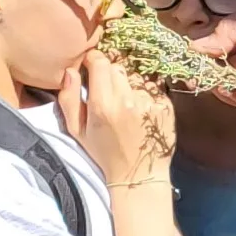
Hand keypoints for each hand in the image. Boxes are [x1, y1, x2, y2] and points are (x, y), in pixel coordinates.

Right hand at [63, 47, 174, 189]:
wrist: (138, 175)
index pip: (100, 62)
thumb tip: (70, 71)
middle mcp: (128, 100)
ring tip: (126, 104)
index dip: (93, 59)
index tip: (91, 66)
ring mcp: (149, 102)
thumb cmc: (104, 153)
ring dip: (128, 84)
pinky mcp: (166, 105)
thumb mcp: (77, 131)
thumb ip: (69, 98)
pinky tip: (140, 110)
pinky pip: (152, 87)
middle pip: (117, 66)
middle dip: (109, 73)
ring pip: (135, 76)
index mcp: (103, 105)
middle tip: (107, 91)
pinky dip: (145, 93)